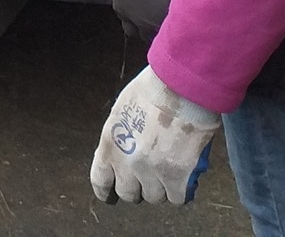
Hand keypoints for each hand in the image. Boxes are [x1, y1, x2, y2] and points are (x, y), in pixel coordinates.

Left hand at [89, 66, 219, 204]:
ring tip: (169, 172)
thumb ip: (119, 136)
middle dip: (137, 188)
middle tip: (148, 178)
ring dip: (161, 188)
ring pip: (154, 197)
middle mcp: (127, 161)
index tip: (111, 195)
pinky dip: (181, 191)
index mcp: (110, 142)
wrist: (182, 86)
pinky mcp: (176, 176)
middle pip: (128, 194)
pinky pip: (177, 198)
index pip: (100, 180)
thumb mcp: (123, 110)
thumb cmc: (154, 89)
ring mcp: (151, 171)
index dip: (106, 190)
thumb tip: (120, 154)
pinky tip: (184, 179)